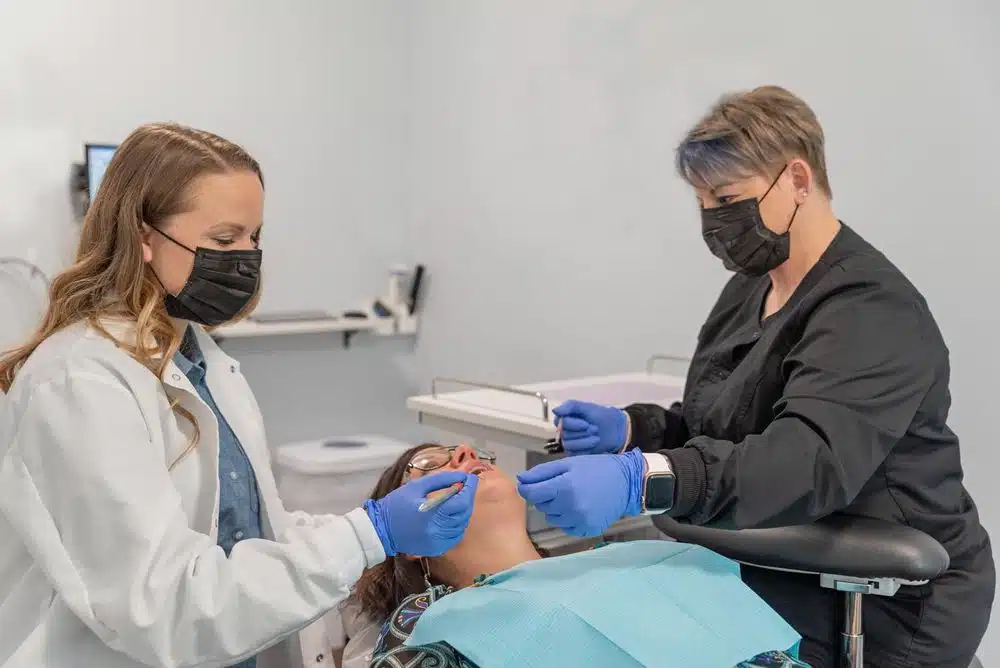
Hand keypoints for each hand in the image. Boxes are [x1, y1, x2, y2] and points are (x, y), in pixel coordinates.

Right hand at [365, 470, 478, 556]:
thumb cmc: (396, 505)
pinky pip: (455, 536)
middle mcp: (438, 530)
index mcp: (432, 513)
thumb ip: (441, 480)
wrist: (381, 530)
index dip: (469, 489)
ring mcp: (438, 542)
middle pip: (464, 513)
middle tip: (462, 488)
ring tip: (454, 501)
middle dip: (467, 498)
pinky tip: (449, 517)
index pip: (462, 501)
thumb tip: (461, 476)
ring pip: (462, 525)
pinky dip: (457, 525)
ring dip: (462, 511)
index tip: (470, 479)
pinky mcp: (437, 549)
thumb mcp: (416, 486)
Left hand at [516, 450, 644, 536]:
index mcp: (564, 487)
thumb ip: (542, 472)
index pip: (531, 493)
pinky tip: (579, 507)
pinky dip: (568, 518)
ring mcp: (579, 521)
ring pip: (552, 518)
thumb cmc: (596, 469)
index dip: (527, 488)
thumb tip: (521, 479)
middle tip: (561, 486)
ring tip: (572, 496)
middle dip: (545, 496)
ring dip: (556, 508)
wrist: (626, 483)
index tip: (528, 484)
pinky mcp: (587, 530)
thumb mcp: (568, 464)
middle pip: (541, 506)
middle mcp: (570, 507)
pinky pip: (566, 527)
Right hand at [552, 400, 628, 454]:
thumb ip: (571, 406)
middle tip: (595, 429)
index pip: (562, 423)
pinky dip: (587, 449)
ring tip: (597, 437)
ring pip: (569, 445)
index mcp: (564, 417)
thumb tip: (555, 410)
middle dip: (583, 432)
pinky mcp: (574, 453)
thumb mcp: (587, 407)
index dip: (576, 425)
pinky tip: (594, 444)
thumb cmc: (601, 416)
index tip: (587, 423)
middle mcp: (564, 430)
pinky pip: (574, 454)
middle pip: (566, 435)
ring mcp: (568, 442)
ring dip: (586, 441)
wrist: (615, 430)